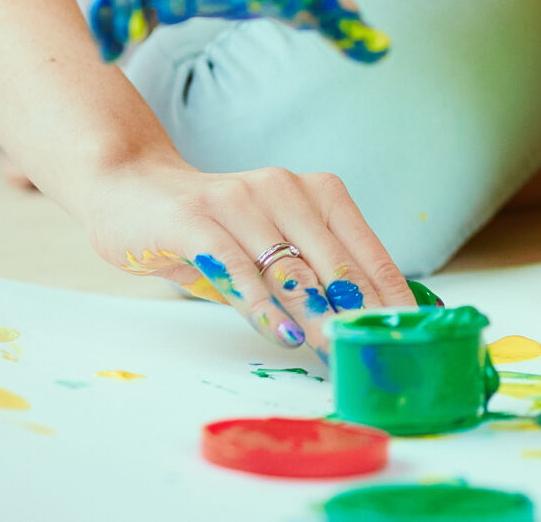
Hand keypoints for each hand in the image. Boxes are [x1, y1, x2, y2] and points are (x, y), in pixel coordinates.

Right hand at [85, 153, 418, 357]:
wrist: (132, 188)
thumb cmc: (213, 228)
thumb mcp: (269, 244)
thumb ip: (309, 274)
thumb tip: (362, 323)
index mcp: (314, 192)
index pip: (364, 247)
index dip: (389, 292)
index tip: (408, 331)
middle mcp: (283, 189)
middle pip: (332, 261)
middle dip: (357, 312)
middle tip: (375, 352)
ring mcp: (239, 202)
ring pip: (288, 267)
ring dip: (317, 316)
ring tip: (338, 351)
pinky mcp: (196, 220)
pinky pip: (236, 268)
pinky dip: (263, 305)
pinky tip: (284, 333)